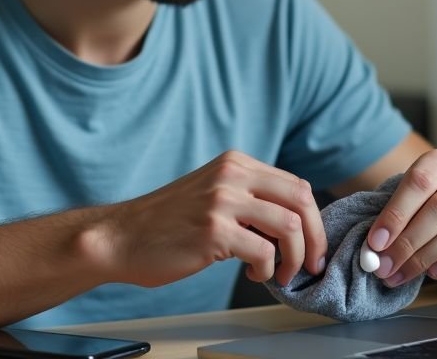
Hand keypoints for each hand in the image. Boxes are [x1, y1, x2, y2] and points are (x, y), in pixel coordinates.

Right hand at [99, 151, 327, 287]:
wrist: (120, 238)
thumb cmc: (166, 223)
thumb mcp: (212, 193)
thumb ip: (249, 198)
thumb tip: (293, 224)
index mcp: (235, 163)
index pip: (296, 185)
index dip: (314, 219)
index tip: (312, 245)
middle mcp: (232, 175)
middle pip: (302, 200)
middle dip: (315, 238)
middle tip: (311, 264)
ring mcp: (222, 201)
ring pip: (290, 226)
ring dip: (294, 258)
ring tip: (280, 273)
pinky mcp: (213, 231)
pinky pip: (263, 252)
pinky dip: (266, 270)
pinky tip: (251, 274)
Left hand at [366, 149, 436, 287]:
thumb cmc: (433, 218)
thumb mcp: (412, 209)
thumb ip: (394, 223)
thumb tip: (372, 250)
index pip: (418, 182)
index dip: (395, 214)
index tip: (376, 243)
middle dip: (407, 242)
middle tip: (385, 266)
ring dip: (424, 258)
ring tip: (401, 275)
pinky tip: (434, 273)